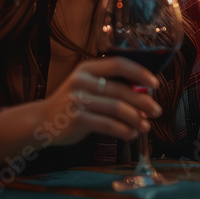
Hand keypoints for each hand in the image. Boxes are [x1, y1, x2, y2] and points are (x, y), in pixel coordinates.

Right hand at [37, 57, 162, 146]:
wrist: (42, 122)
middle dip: (143, 101)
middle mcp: (81, 80)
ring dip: (136, 118)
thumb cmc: (74, 104)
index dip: (140, 73)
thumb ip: (112, 87)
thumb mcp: (89, 87)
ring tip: (146, 126)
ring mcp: (77, 99)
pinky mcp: (75, 119)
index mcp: (88, 68)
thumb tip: (146, 95)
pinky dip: (123, 130)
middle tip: (157, 111)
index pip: (118, 64)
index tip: (155, 84)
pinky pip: (107, 125)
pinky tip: (132, 134)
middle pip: (120, 89)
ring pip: (116, 108)